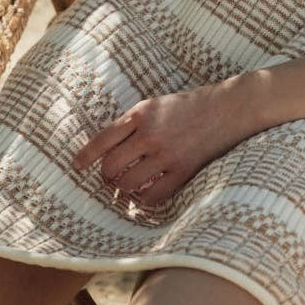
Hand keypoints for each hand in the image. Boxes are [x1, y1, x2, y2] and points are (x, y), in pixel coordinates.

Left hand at [72, 83, 248, 207]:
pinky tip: (146, 195)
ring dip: (124, 189)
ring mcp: (167, 154)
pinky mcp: (183, 171)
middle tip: (109, 179)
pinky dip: (145, 200)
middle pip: (111, 167)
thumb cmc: (189, 105)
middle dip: (106, 176)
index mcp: (140, 113)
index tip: (76, 166)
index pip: (102, 139)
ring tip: (127, 188)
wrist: (228, 108)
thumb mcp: (156, 104)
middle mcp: (150, 134)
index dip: (86, 156)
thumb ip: (133, 122)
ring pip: (129, 184)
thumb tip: (110, 148)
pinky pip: (154, 196)